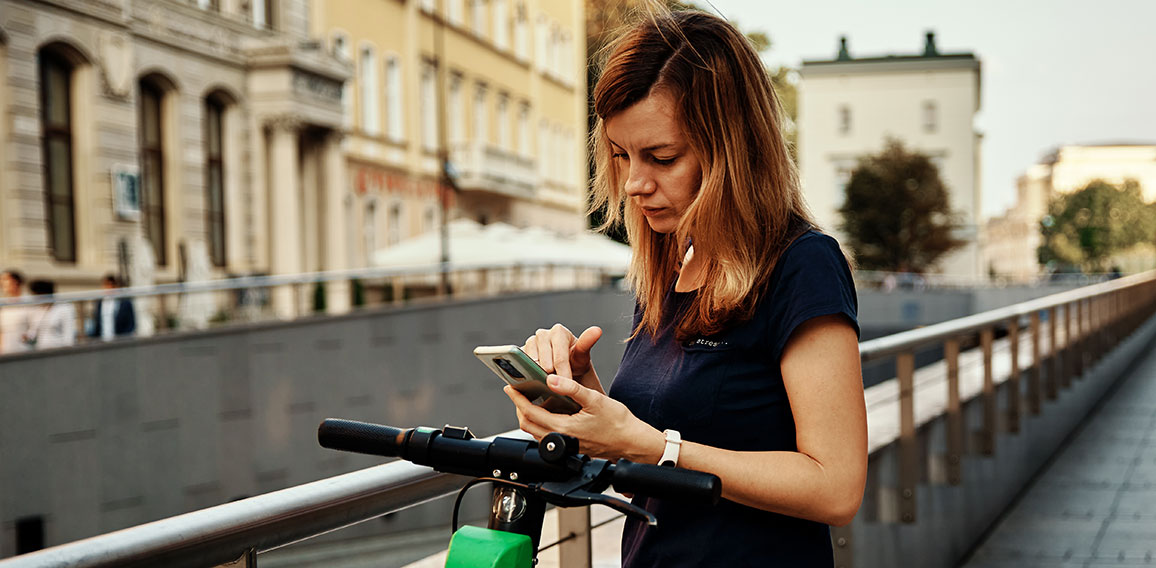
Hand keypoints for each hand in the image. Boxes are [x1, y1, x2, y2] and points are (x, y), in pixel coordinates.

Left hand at [504, 374, 663, 462]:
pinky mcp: (571, 446)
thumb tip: (551, 379)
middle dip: (519, 407)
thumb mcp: (595, 399)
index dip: (518, 399)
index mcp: (565, 428)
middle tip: (516, 391)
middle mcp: (562, 440)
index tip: (511, 387)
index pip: (531, 413)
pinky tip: (547, 410)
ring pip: (537, 432)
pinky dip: (541, 422)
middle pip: (529, 425)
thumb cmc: (618, 423)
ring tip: (528, 398)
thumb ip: (571, 388)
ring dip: (529, 416)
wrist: (632, 442)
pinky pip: (548, 435)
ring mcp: (566, 445)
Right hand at [522, 324, 604, 394]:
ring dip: (536, 374)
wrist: (566, 369)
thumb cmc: (575, 362)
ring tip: (544, 385)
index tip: (568, 385)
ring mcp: (530, 344)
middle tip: (556, 387)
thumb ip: (587, 343)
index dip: (563, 372)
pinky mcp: (520, 354)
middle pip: (543, 359)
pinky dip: (525, 374)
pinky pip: (519, 364)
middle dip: (550, 375)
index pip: (559, 355)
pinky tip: (532, 383)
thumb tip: (597, 330)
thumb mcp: (582, 356)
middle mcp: (542, 334)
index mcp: (558, 332)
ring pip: (530, 362)